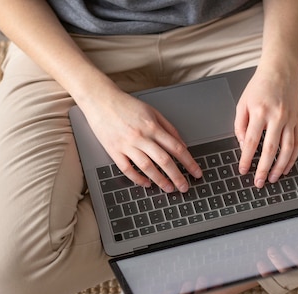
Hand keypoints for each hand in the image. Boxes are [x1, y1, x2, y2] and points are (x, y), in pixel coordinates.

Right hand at [81, 88, 201, 192]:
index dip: (189, 162)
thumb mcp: (152, 111)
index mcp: (152, 126)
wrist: (100, 100)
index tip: (196, 172)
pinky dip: (137, 178)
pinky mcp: (113, 150)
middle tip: (184, 187)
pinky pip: (127, 169)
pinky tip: (146, 183)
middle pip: (164, 160)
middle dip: (177, 176)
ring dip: (160, 180)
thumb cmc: (126, 105)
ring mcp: (126, 144)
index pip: (176, 148)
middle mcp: (141, 136)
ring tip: (168, 188)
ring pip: (147, 167)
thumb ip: (168, 128)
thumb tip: (181, 144)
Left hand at [234, 66, 297, 187]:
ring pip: (287, 148)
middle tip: (259, 182)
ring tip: (272, 179)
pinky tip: (286, 168)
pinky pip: (297, 143)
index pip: (252, 141)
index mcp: (260, 112)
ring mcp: (290, 119)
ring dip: (280, 166)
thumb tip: (244, 146)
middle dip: (263, 168)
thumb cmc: (259, 87)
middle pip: (270, 149)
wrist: (280, 70)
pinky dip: (292, 158)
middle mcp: (277, 116)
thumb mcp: (242, 103)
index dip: (246, 158)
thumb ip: (240, 126)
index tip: (243, 170)